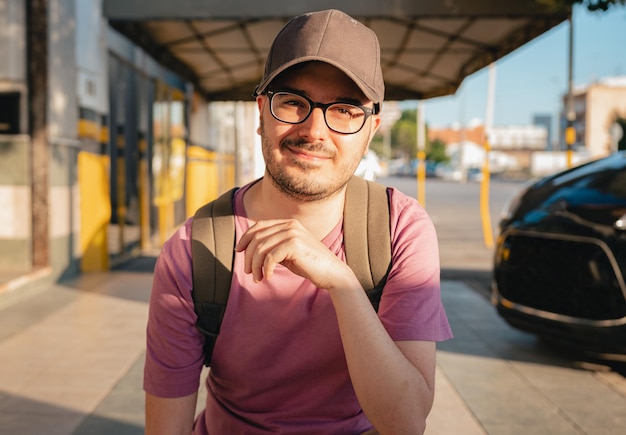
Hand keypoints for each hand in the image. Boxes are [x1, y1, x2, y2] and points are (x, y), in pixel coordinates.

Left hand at [235, 219, 351, 288]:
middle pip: (257, 238)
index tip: (238, 251)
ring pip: (261, 248)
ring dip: (255, 265)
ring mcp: (293, 233)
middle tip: (249, 272)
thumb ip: (273, 247)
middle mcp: (290, 225)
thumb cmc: (308, 264)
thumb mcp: (287, 252)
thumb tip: (248, 250)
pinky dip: (266, 269)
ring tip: (257, 278)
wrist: (331, 273)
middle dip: (249, 256)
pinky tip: (268, 277)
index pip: (259, 226)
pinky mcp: (295, 245)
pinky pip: (270, 257)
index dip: (245, 238)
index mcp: (288, 223)